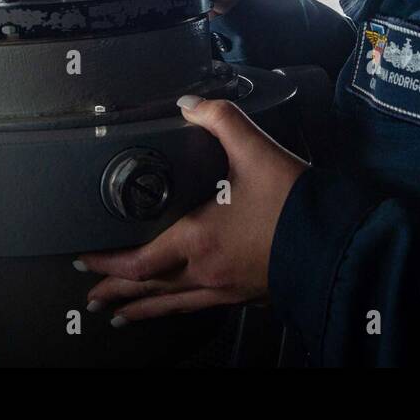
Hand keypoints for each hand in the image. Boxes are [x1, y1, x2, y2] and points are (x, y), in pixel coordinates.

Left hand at [76, 96, 306, 325]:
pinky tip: (180, 306)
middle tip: (92, 296)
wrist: (337, 240)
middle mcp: (205, 271)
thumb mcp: (255, 150)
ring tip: (121, 316)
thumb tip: (190, 103)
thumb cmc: (295, 203)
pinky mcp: (247, 294)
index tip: (83, 260)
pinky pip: (201, 306)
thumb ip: (220, 118)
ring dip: (143, 309)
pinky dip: (179, 309)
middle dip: (116, 292)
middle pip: (148, 290)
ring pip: (172, 305)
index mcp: (197, 239)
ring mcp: (226, 288)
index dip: (105, 263)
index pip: (137, 261)